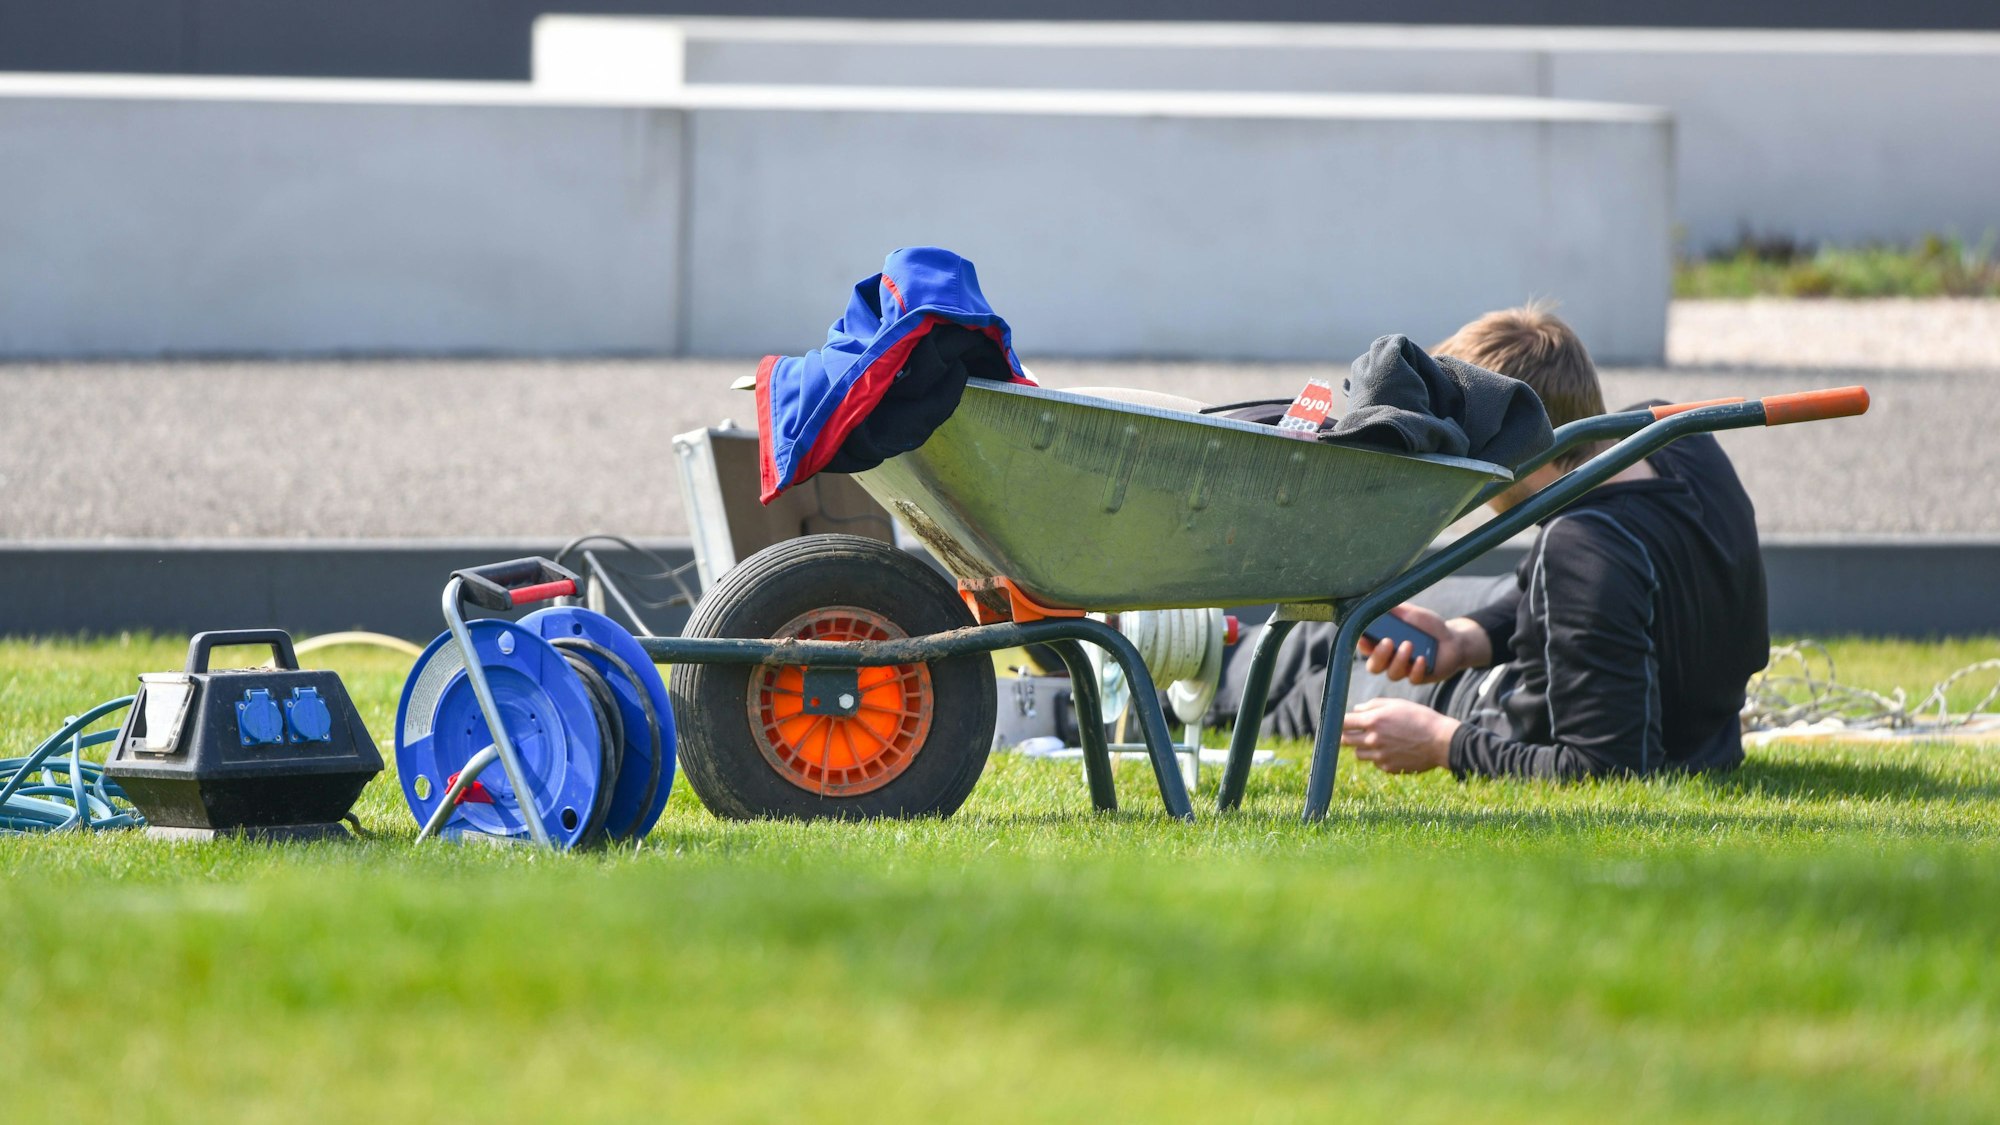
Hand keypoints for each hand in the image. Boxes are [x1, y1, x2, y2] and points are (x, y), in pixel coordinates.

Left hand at [1340, 698, 1456, 773]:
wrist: (1441, 741)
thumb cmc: (1420, 718)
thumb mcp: (1397, 704)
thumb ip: (1373, 705)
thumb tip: (1355, 710)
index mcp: (1373, 721)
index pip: (1342, 723)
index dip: (1337, 722)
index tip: (1337, 721)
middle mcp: (1373, 740)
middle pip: (1345, 740)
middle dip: (1346, 735)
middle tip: (1354, 732)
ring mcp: (1379, 756)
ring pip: (1358, 753)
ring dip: (1362, 747)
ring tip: (1380, 740)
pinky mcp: (1388, 768)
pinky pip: (1375, 762)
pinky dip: (1379, 757)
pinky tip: (1394, 750)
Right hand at [1356, 604, 1489, 684]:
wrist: (1453, 638)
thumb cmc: (1428, 625)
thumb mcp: (1410, 613)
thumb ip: (1393, 609)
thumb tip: (1376, 600)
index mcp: (1383, 644)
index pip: (1366, 648)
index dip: (1362, 644)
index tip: (1364, 636)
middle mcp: (1390, 660)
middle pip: (1374, 666)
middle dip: (1378, 656)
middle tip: (1388, 641)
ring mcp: (1404, 670)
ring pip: (1392, 674)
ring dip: (1399, 660)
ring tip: (1409, 645)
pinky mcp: (1419, 677)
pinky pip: (1413, 679)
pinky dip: (1416, 669)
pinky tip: (1422, 659)